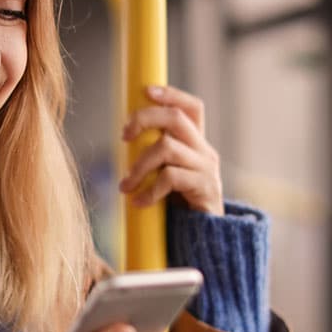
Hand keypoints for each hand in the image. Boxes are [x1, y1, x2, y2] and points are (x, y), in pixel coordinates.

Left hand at [119, 85, 223, 215]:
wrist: (207, 239)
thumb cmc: (180, 206)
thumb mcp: (168, 174)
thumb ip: (157, 156)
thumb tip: (126, 138)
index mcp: (197, 144)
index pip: (192, 107)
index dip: (171, 94)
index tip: (146, 91)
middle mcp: (205, 151)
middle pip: (175, 118)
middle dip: (144, 120)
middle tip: (123, 137)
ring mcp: (206, 169)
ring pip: (167, 147)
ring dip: (139, 166)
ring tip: (125, 185)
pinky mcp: (204, 188)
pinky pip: (170, 177)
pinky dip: (149, 190)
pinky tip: (139, 202)